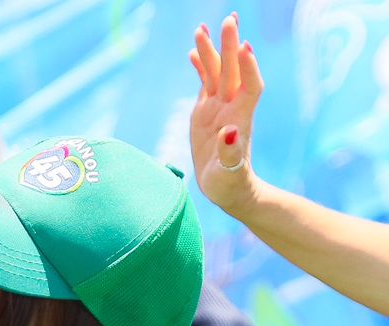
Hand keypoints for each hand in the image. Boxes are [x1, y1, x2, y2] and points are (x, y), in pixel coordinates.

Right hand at [188, 15, 264, 216]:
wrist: (229, 188)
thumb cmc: (230, 184)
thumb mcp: (229, 173)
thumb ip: (229, 153)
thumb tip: (229, 132)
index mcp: (239, 119)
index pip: (249, 87)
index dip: (248, 68)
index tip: (244, 47)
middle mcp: (231, 108)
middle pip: (232, 71)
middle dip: (230, 45)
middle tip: (228, 19)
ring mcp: (219, 108)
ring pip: (217, 72)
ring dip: (212, 50)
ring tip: (202, 28)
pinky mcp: (207, 112)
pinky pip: (205, 83)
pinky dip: (201, 67)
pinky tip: (193, 52)